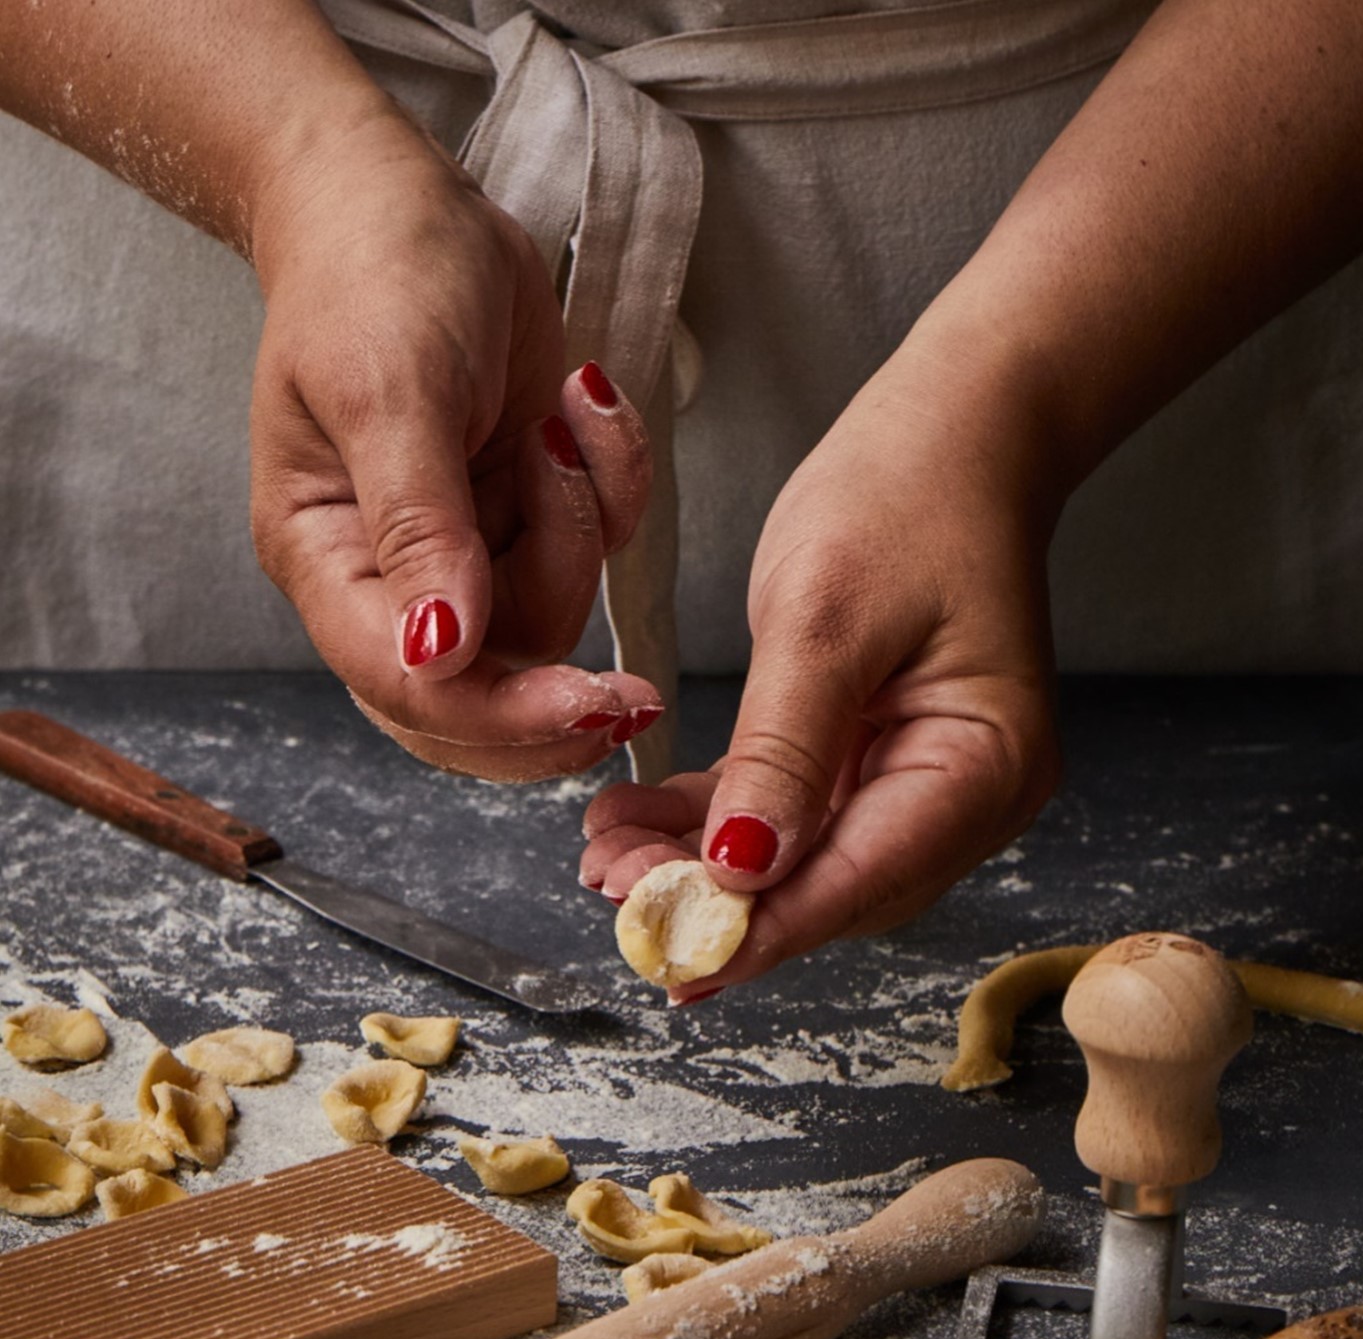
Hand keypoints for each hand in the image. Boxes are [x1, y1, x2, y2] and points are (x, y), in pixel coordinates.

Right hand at [249, 109, 659, 780]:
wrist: (408, 202)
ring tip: (560, 420)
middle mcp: (393, 576)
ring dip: (584, 524)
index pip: (410, 687)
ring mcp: (465, 549)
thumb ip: (417, 526)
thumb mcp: (389, 391)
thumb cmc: (372, 278)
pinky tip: (582, 401)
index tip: (593, 707)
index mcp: (330, 562)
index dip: (501, 716)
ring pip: (553, 615)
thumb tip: (440, 652)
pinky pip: (599, 543)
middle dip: (558, 692)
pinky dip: (615, 482)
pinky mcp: (526, 511)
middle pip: (480, 696)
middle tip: (634, 695)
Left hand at [581, 332, 1061, 997]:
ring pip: (806, 858)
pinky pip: (795, 812)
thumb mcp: (825, 618)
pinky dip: (722, 822)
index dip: (765, 930)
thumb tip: (738, 873)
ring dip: (707, 869)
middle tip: (617, 896)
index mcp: (983, 766)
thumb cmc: (906, 498)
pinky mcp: (880, 754)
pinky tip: (644, 823)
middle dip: (724, 904)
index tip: (676, 963)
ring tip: (608, 861)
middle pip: (836, 885)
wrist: (952, 435)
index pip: (863, 878)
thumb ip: (782, 751)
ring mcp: (926, 778)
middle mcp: (969, 793)